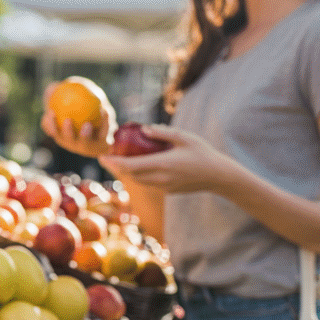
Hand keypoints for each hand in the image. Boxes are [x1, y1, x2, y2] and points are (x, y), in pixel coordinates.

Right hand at [39, 82, 114, 157]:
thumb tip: (52, 89)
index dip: (49, 124)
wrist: (101, 117)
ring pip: (86, 144)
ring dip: (85, 136)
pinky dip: (104, 123)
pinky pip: (104, 135)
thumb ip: (59, 93)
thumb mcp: (69, 96)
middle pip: (67, 141)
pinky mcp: (103, 146)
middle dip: (66, 133)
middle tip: (68, 120)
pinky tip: (104, 110)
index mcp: (62, 134)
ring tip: (87, 124)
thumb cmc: (80, 103)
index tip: (51, 112)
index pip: (52, 130)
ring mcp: (88, 147)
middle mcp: (73, 144)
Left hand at [99, 125, 242, 193]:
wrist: (219, 176)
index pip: (130, 166)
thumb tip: (142, 128)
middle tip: (106, 157)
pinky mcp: (167, 191)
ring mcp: (164, 186)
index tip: (101, 157)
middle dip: (115, 168)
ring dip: (126, 173)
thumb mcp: (184, 137)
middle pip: (130, 176)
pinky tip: (136, 167)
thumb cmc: (203, 153)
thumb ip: (162, 133)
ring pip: (138, 181)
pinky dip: (138, 176)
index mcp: (162, 164)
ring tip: (118, 161)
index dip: (113, 163)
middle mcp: (160, 178)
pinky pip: (147, 183)